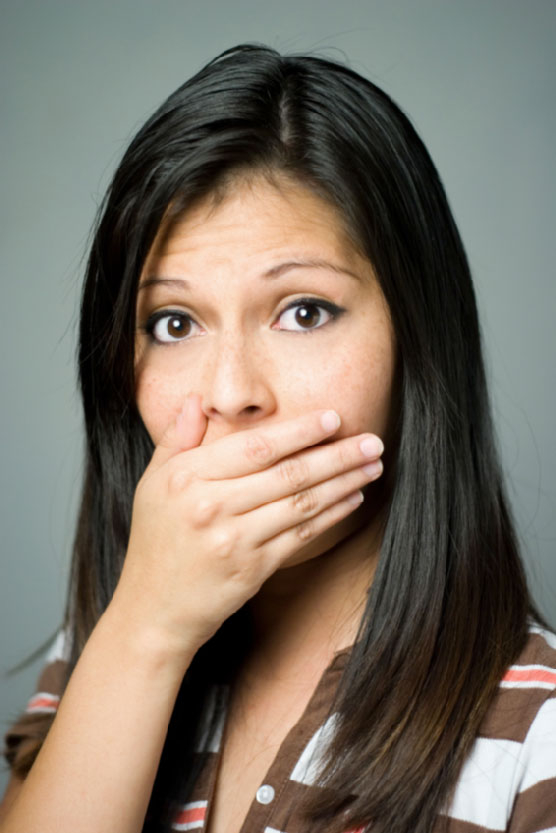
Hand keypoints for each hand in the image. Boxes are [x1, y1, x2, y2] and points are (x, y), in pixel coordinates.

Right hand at [112, 394, 383, 661]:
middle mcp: (212, 506)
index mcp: (188, 477)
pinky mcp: (253, 569)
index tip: (334, 418)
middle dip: (337, 455)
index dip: (299, 431)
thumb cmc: (155, 540)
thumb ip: (176, 438)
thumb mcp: (153, 483)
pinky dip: (331, 515)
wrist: (153, 610)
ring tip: (373, 466)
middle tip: (372, 441)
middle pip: (288, 473)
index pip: (255, 447)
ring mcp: (234, 540)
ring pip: (302, 504)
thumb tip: (197, 400)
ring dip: (344, 482)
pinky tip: (353, 499)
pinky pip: (302, 536)